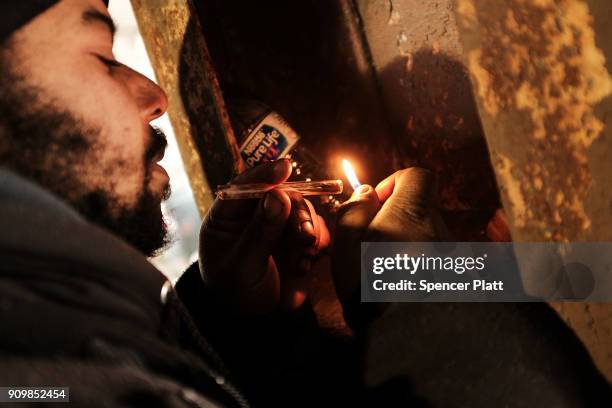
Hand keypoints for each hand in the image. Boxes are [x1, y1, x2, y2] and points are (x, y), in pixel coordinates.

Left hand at [199, 159, 329, 314]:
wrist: (253, 322)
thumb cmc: (234, 293)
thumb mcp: (242, 265)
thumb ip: (260, 232)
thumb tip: (279, 196)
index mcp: (228, 217)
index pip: (244, 186)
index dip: (264, 174)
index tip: (284, 167)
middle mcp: (255, 215)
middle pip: (282, 195)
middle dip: (297, 212)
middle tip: (304, 236)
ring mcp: (279, 227)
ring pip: (303, 211)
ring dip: (309, 230)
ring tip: (304, 256)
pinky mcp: (298, 242)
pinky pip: (316, 230)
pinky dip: (317, 243)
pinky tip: (305, 264)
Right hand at [332, 167, 447, 303]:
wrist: (408, 335)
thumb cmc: (371, 288)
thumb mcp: (346, 243)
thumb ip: (354, 210)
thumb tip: (366, 193)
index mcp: (412, 213)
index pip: (417, 176)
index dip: (393, 184)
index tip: (375, 206)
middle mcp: (439, 229)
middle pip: (419, 210)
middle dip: (397, 220)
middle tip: (373, 247)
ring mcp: (452, 256)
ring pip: (426, 238)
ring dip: (408, 246)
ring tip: (388, 273)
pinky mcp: (458, 278)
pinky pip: (437, 261)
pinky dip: (422, 266)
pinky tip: (405, 285)